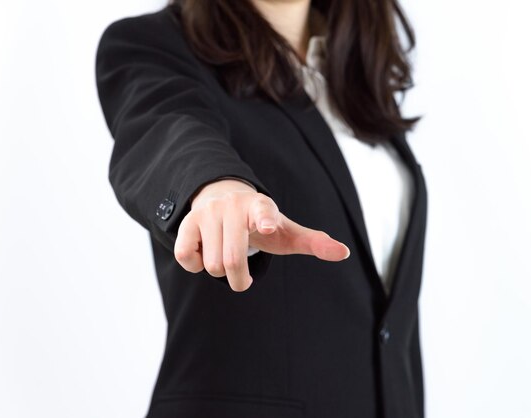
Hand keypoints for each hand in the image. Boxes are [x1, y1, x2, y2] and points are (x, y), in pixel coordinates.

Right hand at [174, 179, 349, 291]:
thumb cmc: (261, 222)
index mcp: (261, 207)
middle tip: (242, 280)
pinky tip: (204, 254)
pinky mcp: (187, 223)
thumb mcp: (287, 232)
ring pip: (211, 264)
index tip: (268, 227)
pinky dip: (195, 265)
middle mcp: (232, 207)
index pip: (263, 211)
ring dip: (220, 273)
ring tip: (225, 259)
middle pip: (230, 259)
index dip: (265, 220)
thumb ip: (314, 242)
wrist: (224, 197)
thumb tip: (344, 253)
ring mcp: (208, 213)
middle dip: (238, 280)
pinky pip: (186, 256)